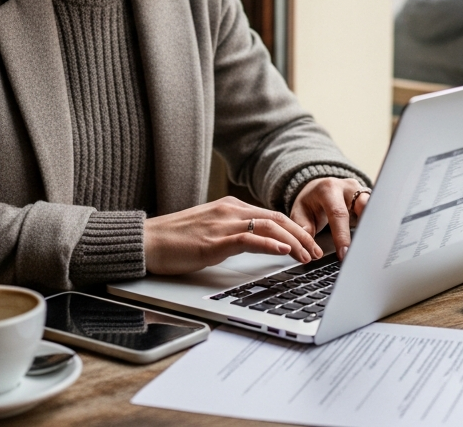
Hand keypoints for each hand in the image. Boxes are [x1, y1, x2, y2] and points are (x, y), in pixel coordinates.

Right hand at [145, 196, 321, 274]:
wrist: (146, 242)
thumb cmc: (174, 241)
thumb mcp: (210, 231)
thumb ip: (232, 233)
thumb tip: (257, 244)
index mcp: (230, 207)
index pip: (272, 215)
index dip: (295, 229)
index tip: (309, 244)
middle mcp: (230, 210)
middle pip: (277, 218)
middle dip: (302, 236)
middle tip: (316, 253)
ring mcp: (222, 224)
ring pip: (270, 226)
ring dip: (294, 242)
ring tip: (307, 256)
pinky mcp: (214, 241)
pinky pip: (249, 238)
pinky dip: (270, 243)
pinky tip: (284, 251)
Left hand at [290, 177, 370, 262]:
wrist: (318, 189)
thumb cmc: (309, 203)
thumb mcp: (299, 213)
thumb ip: (304, 229)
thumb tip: (311, 250)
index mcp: (329, 189)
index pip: (338, 213)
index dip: (342, 235)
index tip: (344, 254)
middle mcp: (349, 187)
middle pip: (364, 207)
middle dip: (365, 231)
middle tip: (363, 254)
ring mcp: (362, 191)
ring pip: (375, 209)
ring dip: (374, 230)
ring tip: (373, 250)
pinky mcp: (370, 199)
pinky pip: (376, 214)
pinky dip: (375, 229)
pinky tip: (376, 244)